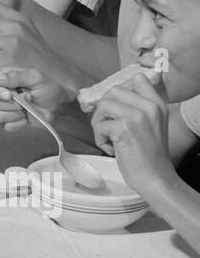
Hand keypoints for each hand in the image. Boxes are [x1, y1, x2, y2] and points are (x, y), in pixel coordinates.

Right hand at [0, 66, 72, 129]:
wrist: (57, 104)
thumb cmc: (47, 87)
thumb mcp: (34, 77)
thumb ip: (15, 76)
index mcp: (3, 78)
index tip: (8, 95)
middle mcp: (0, 93)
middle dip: (13, 103)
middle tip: (27, 98)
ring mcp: (4, 108)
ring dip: (17, 113)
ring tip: (28, 107)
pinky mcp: (10, 121)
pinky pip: (8, 126)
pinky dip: (20, 123)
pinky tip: (27, 116)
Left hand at [91, 77, 170, 194]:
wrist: (156, 178)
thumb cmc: (149, 156)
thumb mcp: (152, 125)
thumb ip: (138, 109)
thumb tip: (110, 98)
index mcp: (157, 104)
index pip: (137, 78)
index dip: (119, 93)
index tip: (117, 110)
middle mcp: (149, 106)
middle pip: (113, 91)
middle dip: (104, 109)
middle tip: (108, 127)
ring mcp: (136, 116)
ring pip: (103, 105)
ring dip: (99, 124)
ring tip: (108, 139)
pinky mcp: (124, 128)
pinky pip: (100, 125)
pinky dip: (100, 139)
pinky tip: (112, 150)